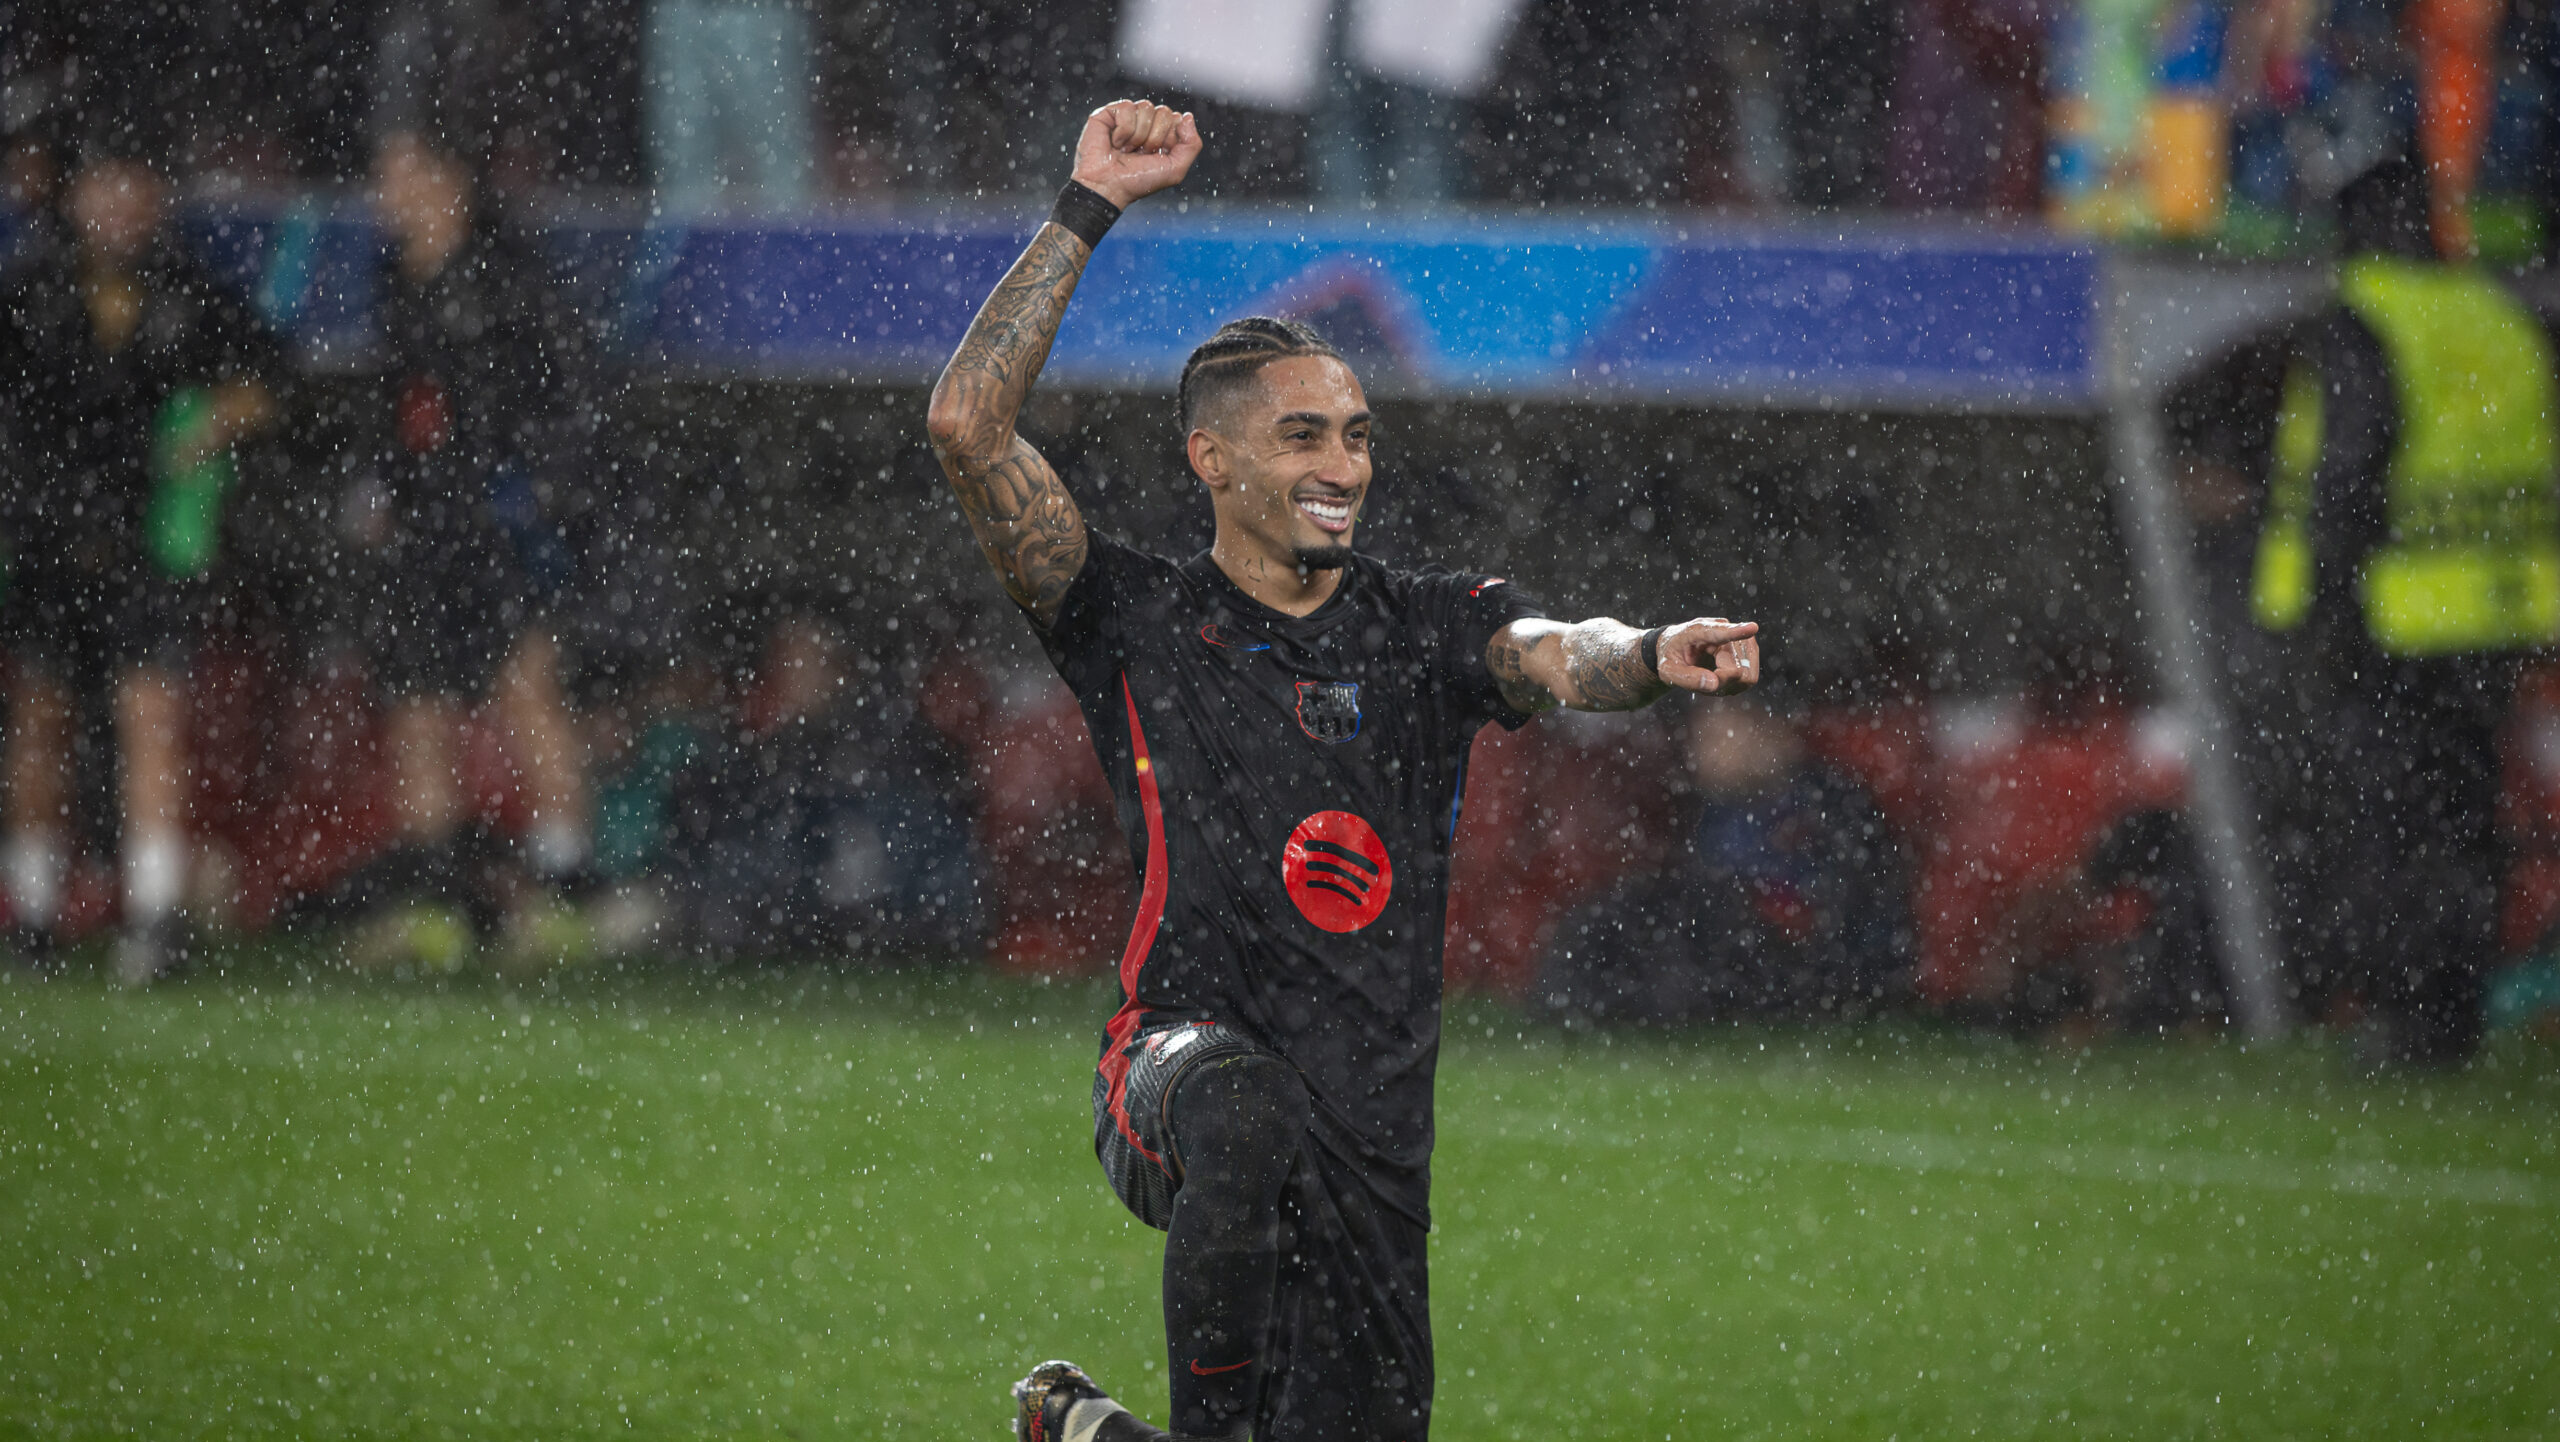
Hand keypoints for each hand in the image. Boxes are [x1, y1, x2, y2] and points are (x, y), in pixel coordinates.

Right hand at [1070, 100, 1201, 209]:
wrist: (1108, 186)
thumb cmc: (1138, 181)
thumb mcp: (1175, 169)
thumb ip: (1192, 144)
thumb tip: (1187, 115)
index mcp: (1162, 135)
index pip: (1176, 119)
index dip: (1169, 138)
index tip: (1156, 156)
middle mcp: (1145, 124)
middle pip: (1164, 111)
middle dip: (1155, 137)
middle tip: (1141, 154)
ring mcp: (1127, 117)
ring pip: (1146, 106)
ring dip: (1138, 135)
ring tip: (1127, 150)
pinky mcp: (1108, 113)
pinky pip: (1126, 107)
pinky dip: (1123, 129)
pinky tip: (1115, 143)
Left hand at [1656, 618, 1759, 694]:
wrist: (1678, 648)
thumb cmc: (1671, 657)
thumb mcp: (1667, 670)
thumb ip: (1686, 678)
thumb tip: (1714, 683)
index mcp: (1697, 630)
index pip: (1719, 632)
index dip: (1737, 632)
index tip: (1752, 628)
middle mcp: (1723, 628)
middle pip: (1736, 668)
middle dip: (1721, 682)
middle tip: (1701, 680)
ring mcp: (1738, 637)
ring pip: (1747, 674)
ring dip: (1728, 685)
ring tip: (1709, 677)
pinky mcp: (1748, 649)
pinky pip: (1750, 677)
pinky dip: (1734, 684)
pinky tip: (1719, 677)